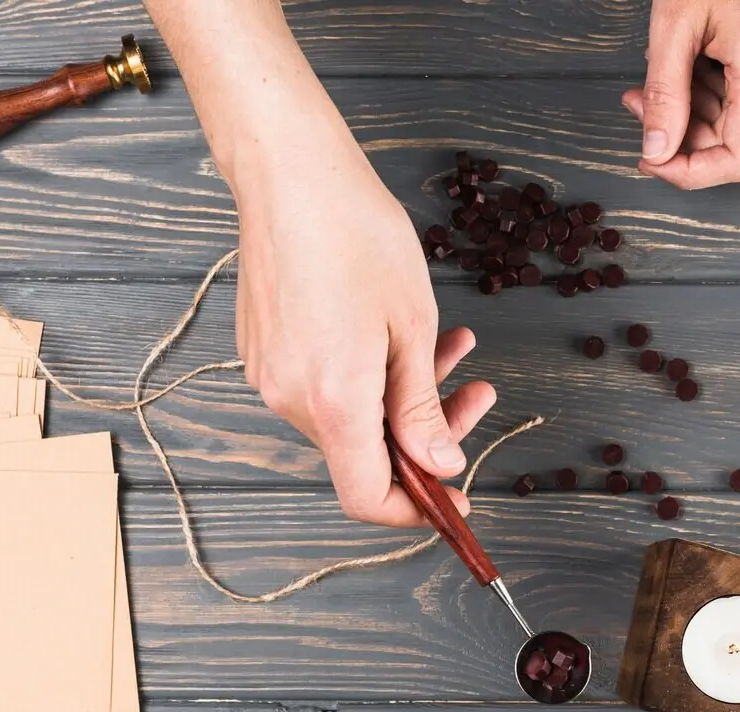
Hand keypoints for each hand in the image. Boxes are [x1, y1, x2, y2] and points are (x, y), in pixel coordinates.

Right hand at [235, 134, 496, 527]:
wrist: (289, 172)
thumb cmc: (355, 234)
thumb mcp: (412, 325)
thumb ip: (422, 408)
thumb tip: (440, 466)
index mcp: (332, 401)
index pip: (366, 497)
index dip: (414, 510)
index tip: (454, 496)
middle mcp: (290, 399)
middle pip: (363, 454)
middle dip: (426, 433)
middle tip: (476, 393)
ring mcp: (270, 374)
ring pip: (347, 415)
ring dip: (401, 395)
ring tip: (451, 345)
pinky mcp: (263, 350)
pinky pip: (321, 385)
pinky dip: (366, 374)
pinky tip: (396, 330)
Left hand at [622, 0, 739, 189]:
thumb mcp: (672, 26)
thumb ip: (663, 95)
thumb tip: (655, 152)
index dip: (692, 173)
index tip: (652, 159)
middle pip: (736, 143)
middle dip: (681, 133)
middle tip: (640, 101)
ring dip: (694, 112)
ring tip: (662, 75)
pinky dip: (714, 94)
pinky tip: (694, 65)